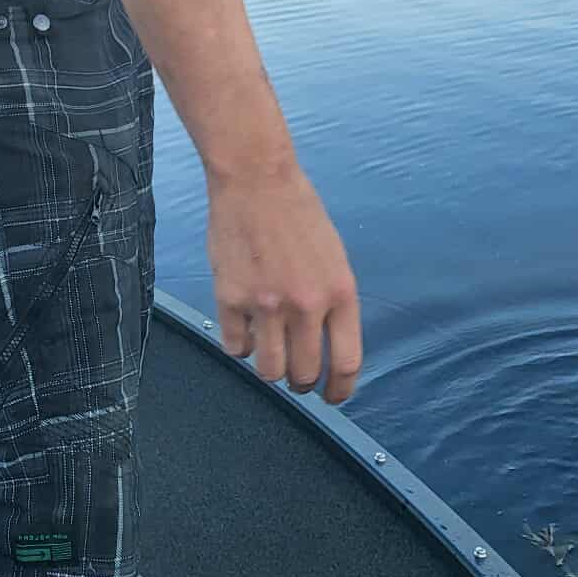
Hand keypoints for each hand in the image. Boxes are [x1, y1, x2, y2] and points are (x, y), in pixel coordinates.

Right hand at [206, 161, 362, 403]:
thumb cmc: (298, 214)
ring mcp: (267, 303)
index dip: (340, 391)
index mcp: (340, 292)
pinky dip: (240, 346)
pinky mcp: (231, 298)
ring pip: (269, 370)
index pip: (346, 363)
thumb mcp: (334, 257)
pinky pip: (235, 347)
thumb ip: (333, 302)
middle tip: (296, 376)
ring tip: (269, 353)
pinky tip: (243, 329)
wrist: (256, 179)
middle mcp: (307, 303)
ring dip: (270, 369)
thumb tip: (328, 350)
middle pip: (305, 374)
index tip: (332, 397)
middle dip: (301, 382)